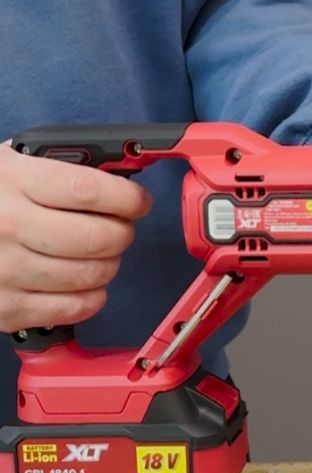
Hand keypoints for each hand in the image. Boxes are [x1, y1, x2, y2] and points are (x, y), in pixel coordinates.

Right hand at [0, 143, 152, 334]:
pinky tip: (88, 285)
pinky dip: (90, 298)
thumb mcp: (9, 164)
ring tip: (102, 254)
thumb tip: (116, 176)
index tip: (137, 200)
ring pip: (89, 275)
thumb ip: (58, 168)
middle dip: (122, 232)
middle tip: (122, 227)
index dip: (126, 197)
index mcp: (12, 181)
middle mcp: (8, 226)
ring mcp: (5, 270)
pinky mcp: (4, 307)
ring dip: (109, 265)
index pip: (88, 190)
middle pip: (96, 237)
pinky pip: (69, 309)